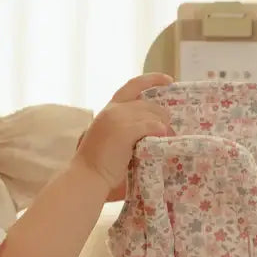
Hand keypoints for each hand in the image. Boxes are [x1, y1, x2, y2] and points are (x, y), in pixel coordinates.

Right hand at [74, 73, 172, 189]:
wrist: (86, 178)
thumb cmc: (98, 165)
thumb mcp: (110, 137)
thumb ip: (127, 127)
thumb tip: (155, 127)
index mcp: (109, 109)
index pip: (133, 85)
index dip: (152, 79)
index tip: (169, 80)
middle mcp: (113, 110)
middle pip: (147, 103)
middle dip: (162, 115)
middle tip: (169, 128)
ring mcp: (118, 119)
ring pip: (151, 114)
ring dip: (163, 125)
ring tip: (167, 137)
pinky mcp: (124, 131)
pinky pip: (150, 125)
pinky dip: (159, 130)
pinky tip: (162, 137)